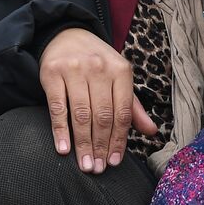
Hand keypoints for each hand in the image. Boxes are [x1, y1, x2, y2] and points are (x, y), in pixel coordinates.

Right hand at [39, 28, 158, 172]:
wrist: (66, 35)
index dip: (119, 140)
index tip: (115, 162)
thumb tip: (151, 131)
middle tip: (97, 169)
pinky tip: (64, 149)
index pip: (122, 113)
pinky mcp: (52, 72)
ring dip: (83, 144)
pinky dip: (61, 131)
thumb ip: (132, 106)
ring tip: (85, 165)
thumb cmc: (96, 62)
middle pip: (102, 116)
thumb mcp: (118, 78)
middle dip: (101, 146)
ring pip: (82, 114)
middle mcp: (99, 68)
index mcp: (120, 70)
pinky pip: (57, 108)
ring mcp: (74, 69)